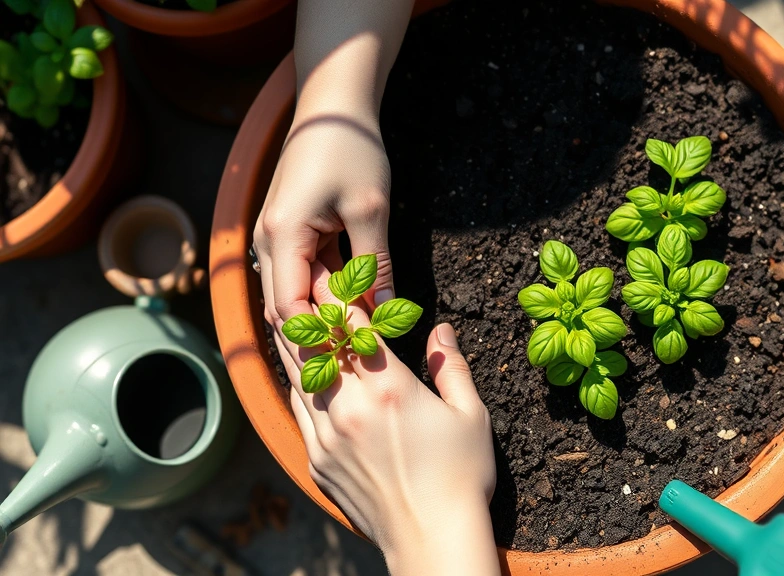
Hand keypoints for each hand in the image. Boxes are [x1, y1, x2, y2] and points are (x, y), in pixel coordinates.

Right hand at [255, 0, 412, 366]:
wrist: (332, 107)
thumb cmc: (351, 149)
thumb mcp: (371, 209)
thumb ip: (376, 265)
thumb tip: (389, 315)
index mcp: (282, 237)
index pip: (290, 310)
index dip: (320, 339)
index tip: (354, 359)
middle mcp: (267, 244)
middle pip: (285, 312)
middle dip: (319, 339)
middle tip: (358, 367)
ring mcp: (275, 240)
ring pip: (294, 298)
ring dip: (324, 321)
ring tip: (360, 349)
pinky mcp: (290, 237)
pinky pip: (302, 279)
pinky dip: (325, 299)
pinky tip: (355, 317)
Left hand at [275, 261, 499, 575]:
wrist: (431, 540)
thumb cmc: (460, 478)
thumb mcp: (471, 416)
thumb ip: (454, 367)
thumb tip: (441, 332)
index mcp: (388, 387)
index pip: (352, 324)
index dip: (339, 291)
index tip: (331, 268)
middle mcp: (348, 406)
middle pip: (312, 342)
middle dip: (304, 306)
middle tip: (298, 277)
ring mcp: (326, 435)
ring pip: (296, 374)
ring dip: (293, 341)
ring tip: (289, 314)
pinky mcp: (316, 461)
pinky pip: (298, 410)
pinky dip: (298, 384)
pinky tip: (301, 372)